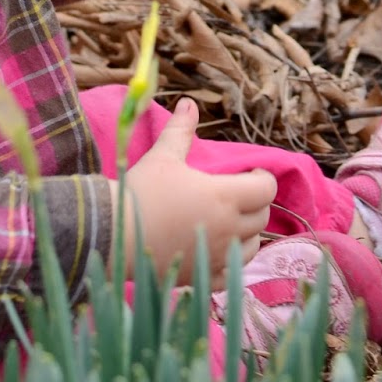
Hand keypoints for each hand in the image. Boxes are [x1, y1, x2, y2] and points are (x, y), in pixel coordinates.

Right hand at [110, 98, 274, 286]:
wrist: (115, 233)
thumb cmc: (142, 190)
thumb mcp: (163, 155)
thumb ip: (181, 130)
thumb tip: (189, 103)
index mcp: (223, 196)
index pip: (266, 189)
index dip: (263, 178)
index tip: (251, 173)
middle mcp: (228, 229)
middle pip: (262, 217)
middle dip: (255, 202)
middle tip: (239, 193)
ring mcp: (217, 256)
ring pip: (252, 246)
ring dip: (248, 231)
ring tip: (231, 220)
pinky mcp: (204, 278)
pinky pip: (233, 273)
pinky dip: (232, 260)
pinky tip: (219, 249)